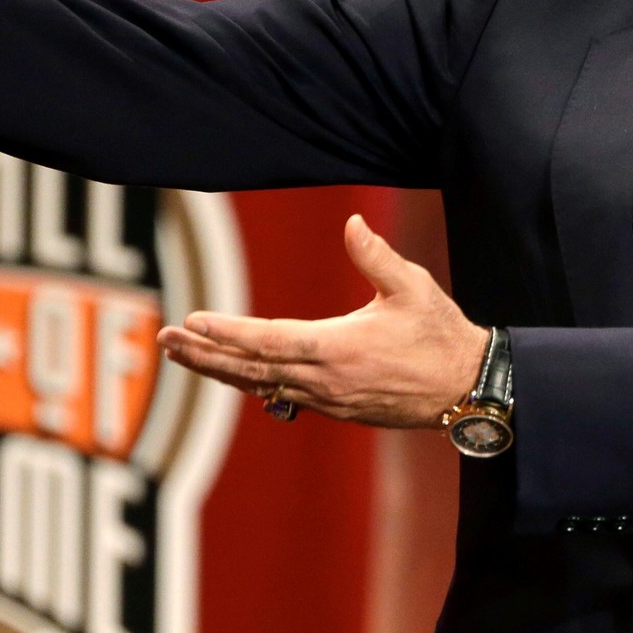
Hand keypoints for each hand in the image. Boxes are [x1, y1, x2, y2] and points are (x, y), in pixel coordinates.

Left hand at [159, 214, 487, 429]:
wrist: (468, 389)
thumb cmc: (441, 334)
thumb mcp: (412, 287)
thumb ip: (376, 255)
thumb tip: (351, 223)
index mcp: (338, 348)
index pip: (268, 340)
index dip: (227, 333)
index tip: (191, 323)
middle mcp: (325, 380)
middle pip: (250, 369)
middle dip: (204, 355)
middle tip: (165, 341)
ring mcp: (329, 399)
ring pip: (261, 385)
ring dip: (220, 370)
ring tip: (184, 355)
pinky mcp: (337, 409)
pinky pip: (282, 395)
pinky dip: (251, 382)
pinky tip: (233, 372)